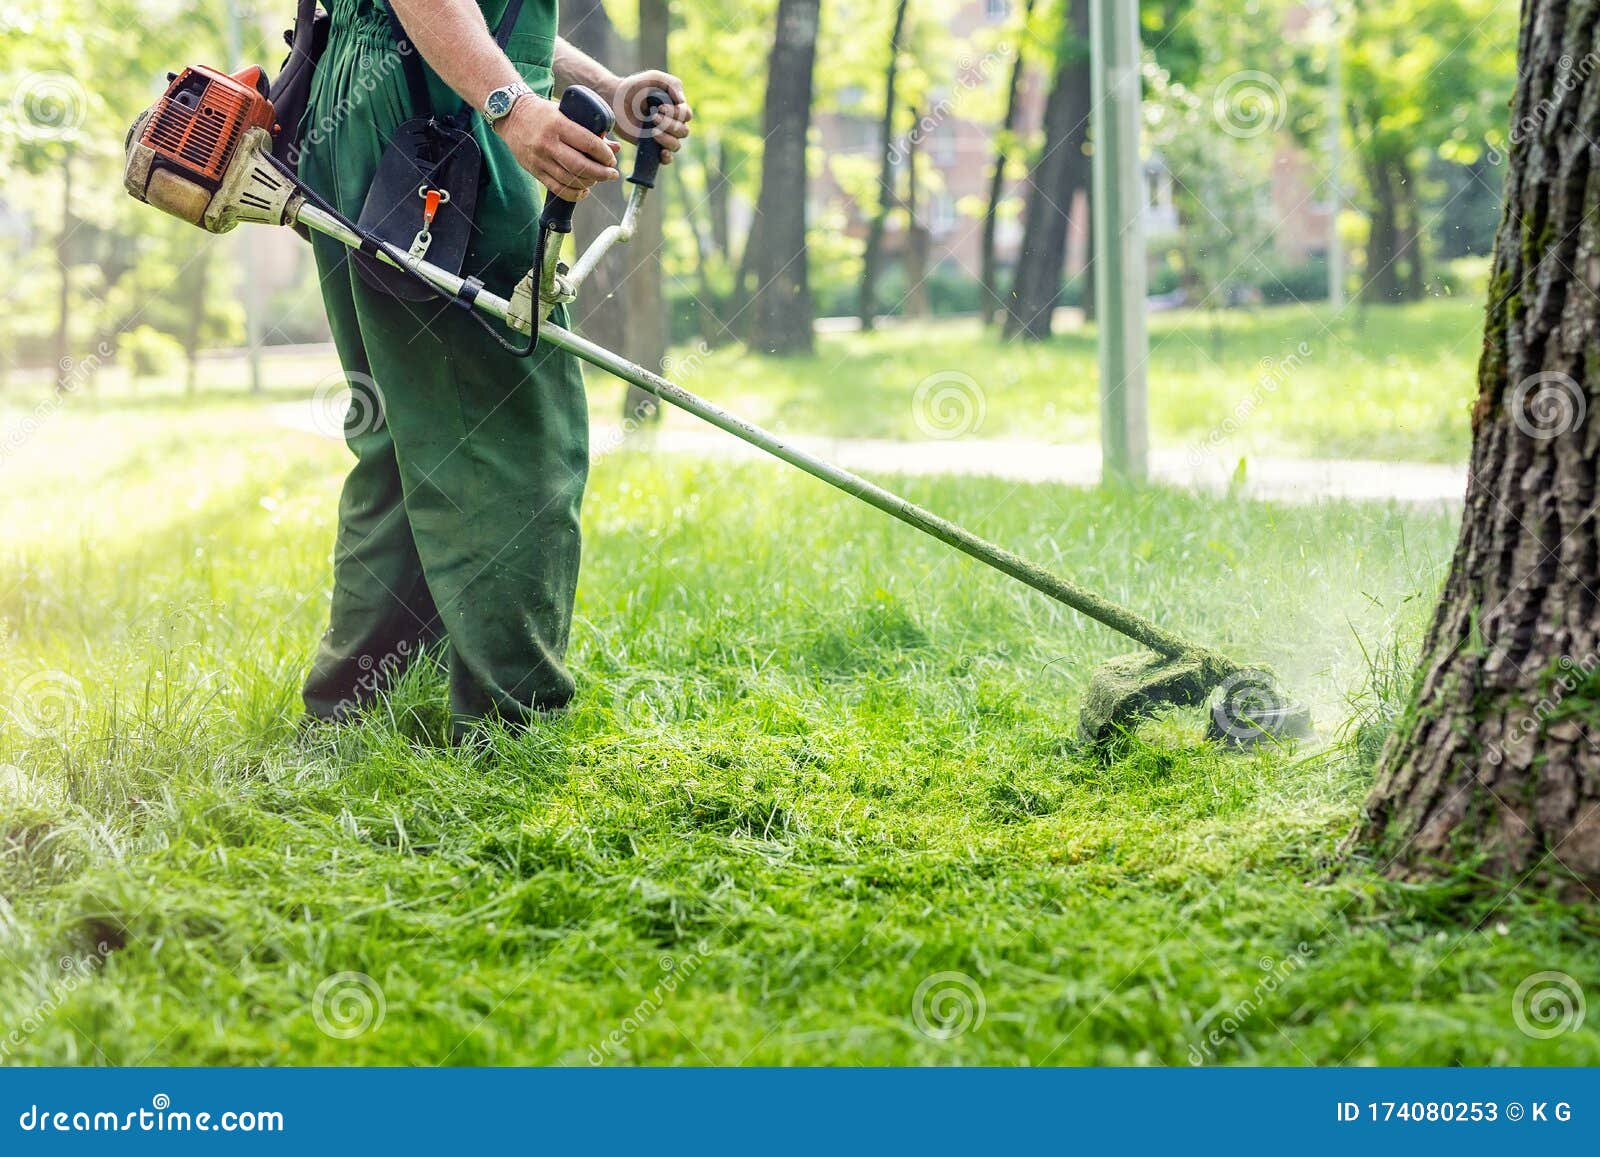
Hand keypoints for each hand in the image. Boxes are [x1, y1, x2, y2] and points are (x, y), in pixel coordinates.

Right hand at [496, 95, 620, 199]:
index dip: (605, 155)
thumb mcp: (566, 113)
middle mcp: (548, 143)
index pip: (588, 143)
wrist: (511, 116)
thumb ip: (589, 130)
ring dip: (589, 183)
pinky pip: (557, 188)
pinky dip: (574, 194)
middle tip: (612, 174)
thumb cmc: (543, 113)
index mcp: (558, 124)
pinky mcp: (534, 170)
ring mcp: (540, 159)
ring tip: (598, 179)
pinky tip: (584, 191)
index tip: (611, 159)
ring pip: (570, 180)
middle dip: (602, 173)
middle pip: (581, 166)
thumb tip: (615, 147)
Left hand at [609, 70, 691, 164]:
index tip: (660, 107)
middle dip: (670, 125)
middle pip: (684, 131)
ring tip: (653, 131)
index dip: (677, 114)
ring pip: (676, 145)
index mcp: (674, 108)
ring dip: (667, 139)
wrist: (614, 98)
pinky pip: (667, 159)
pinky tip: (662, 152)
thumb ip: (673, 84)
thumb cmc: (634, 86)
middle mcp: (671, 123)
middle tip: (653, 117)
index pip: (687, 115)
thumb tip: (683, 102)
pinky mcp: (651, 148)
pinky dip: (667, 158)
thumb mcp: (655, 78)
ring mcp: (662, 136)